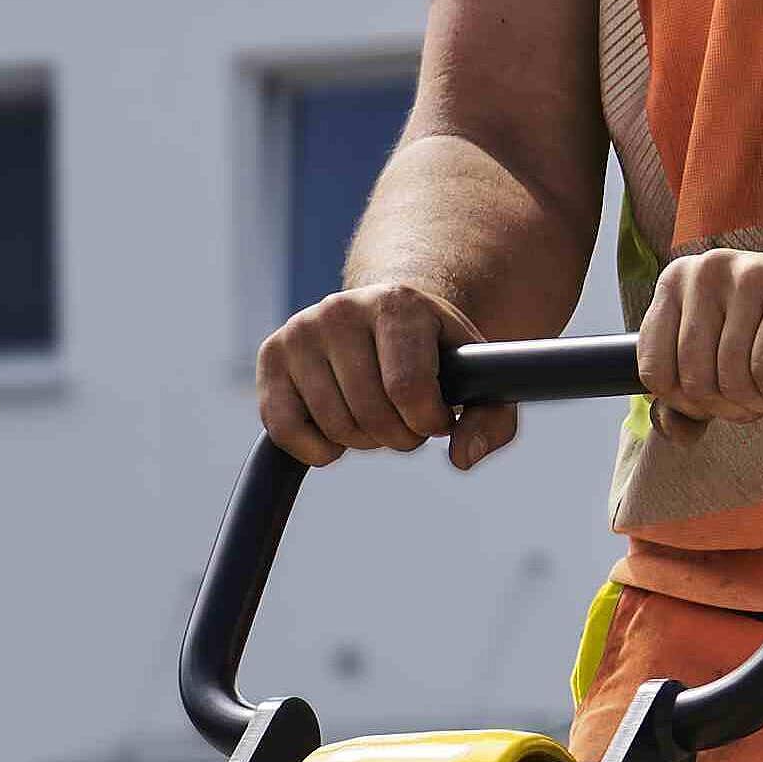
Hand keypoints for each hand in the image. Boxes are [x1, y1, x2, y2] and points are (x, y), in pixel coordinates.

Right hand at [257, 277, 518, 469]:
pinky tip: (337, 432)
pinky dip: (318, 450)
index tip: (436, 418)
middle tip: (406, 422)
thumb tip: (462, 458)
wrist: (384, 318)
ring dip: (363, 441)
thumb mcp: (476, 378)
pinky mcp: (270, 357)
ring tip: (375, 418)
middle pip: (370, 413)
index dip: (428, 422)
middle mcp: (341, 309)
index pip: (408, 388)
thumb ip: (491, 420)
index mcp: (397, 303)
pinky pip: (284, 431)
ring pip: (333, 426)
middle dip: (398, 436)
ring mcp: (300, 331)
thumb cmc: (435, 355)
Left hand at [631, 245, 762, 423]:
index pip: (656, 372)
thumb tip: (674, 432)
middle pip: (694, 381)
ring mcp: (751, 272)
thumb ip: (692, 402)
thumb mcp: (734, 370)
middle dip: (736, 407)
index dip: (695, 405)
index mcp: (679, 282)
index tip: (732, 395)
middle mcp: (709, 268)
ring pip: (732, 378)